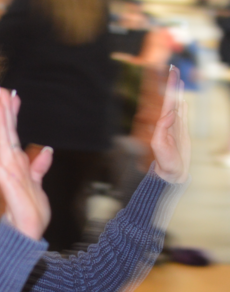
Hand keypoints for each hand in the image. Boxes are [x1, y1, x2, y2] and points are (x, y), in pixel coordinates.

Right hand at [0, 86, 52, 239]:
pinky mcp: (6, 185)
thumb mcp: (38, 184)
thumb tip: (47, 151)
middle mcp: (9, 164)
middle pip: (6, 132)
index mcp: (17, 162)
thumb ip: (39, 167)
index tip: (13, 94)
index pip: (13, 133)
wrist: (26, 231)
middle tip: (0, 88)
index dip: (13, 113)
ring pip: (1, 142)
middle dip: (3, 110)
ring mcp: (7, 173)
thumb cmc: (29, 209)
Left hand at [151, 66, 190, 183]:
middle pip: (170, 98)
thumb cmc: (163, 160)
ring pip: (176, 104)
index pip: (164, 99)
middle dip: (171, 83)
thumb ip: (163, 128)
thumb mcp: (159, 144)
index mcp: (160, 122)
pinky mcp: (181, 131)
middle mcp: (167, 121)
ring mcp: (174, 125)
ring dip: (176, 91)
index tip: (168, 73)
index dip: (167, 86)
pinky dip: (183, 106)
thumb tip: (170, 113)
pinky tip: (182, 99)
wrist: (171, 172)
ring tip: (177, 79)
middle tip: (173, 69)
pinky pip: (183, 114)